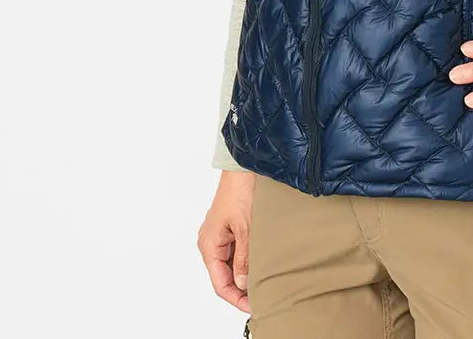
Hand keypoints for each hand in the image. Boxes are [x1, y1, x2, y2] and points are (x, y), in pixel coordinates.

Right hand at [198, 169, 256, 313]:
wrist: (244, 165)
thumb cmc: (241, 191)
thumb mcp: (246, 229)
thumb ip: (244, 259)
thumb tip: (244, 285)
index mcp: (209, 245)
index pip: (220, 283)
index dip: (235, 298)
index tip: (252, 306)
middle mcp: (210, 242)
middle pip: (224, 275)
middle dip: (241, 288)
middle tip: (262, 296)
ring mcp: (219, 234)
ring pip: (231, 263)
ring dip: (244, 273)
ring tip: (264, 281)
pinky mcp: (229, 226)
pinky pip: (235, 251)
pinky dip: (246, 259)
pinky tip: (260, 262)